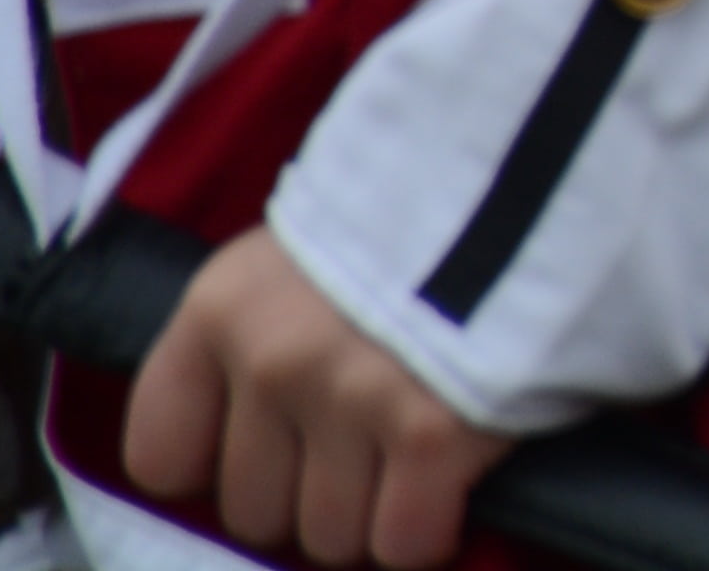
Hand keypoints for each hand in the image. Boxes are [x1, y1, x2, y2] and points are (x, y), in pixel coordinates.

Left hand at [124, 230, 510, 568]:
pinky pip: (403, 544)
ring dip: (377, 514)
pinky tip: (456, 476)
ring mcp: (350, 395)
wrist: (547, 174)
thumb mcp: (310, 253)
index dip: (227, 464)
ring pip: (331, 538)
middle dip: (316, 492)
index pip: (162, 458)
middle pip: (256, 512)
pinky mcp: (430, 432)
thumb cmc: (424, 224)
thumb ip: (260, 341)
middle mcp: (271, 357)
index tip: (281, 440)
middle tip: (372, 439)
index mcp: (223, 306)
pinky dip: (432, 529)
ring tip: (419, 449)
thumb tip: (240, 460)